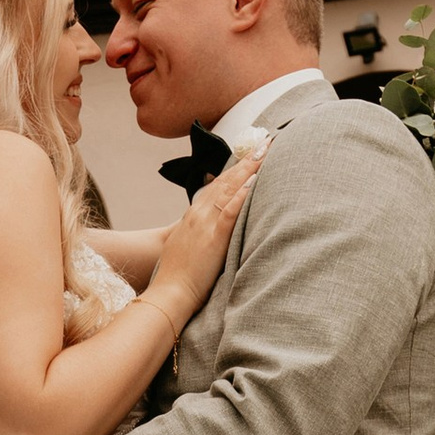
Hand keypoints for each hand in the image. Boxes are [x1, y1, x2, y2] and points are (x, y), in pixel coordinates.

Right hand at [152, 143, 262, 316]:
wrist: (169, 292)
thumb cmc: (179, 276)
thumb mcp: (188, 247)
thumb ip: (201, 234)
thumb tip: (216, 231)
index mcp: (193, 216)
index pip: (217, 185)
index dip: (234, 169)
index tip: (250, 154)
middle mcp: (198, 214)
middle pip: (225, 180)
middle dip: (246, 160)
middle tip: (265, 141)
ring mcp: (205, 223)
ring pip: (229, 188)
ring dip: (249, 168)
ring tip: (265, 150)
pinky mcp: (214, 237)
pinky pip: (230, 210)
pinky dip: (243, 194)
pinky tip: (255, 180)